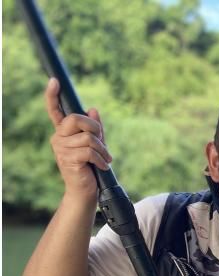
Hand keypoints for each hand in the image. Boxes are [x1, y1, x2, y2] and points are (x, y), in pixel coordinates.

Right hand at [45, 77, 111, 203]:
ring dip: (103, 150)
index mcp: (63, 132)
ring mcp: (61, 149)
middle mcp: (58, 138)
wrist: (86, 191)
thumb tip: (93, 109)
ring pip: (88, 138)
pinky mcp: (68, 160)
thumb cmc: (91, 168)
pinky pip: (90, 151)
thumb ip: (95, 129)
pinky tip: (103, 166)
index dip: (53, 96)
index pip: (55, 111)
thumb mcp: (95, 145)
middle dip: (94, 128)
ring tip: (105, 160)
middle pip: (76, 119)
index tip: (54, 81)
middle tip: (103, 141)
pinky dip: (101, 159)